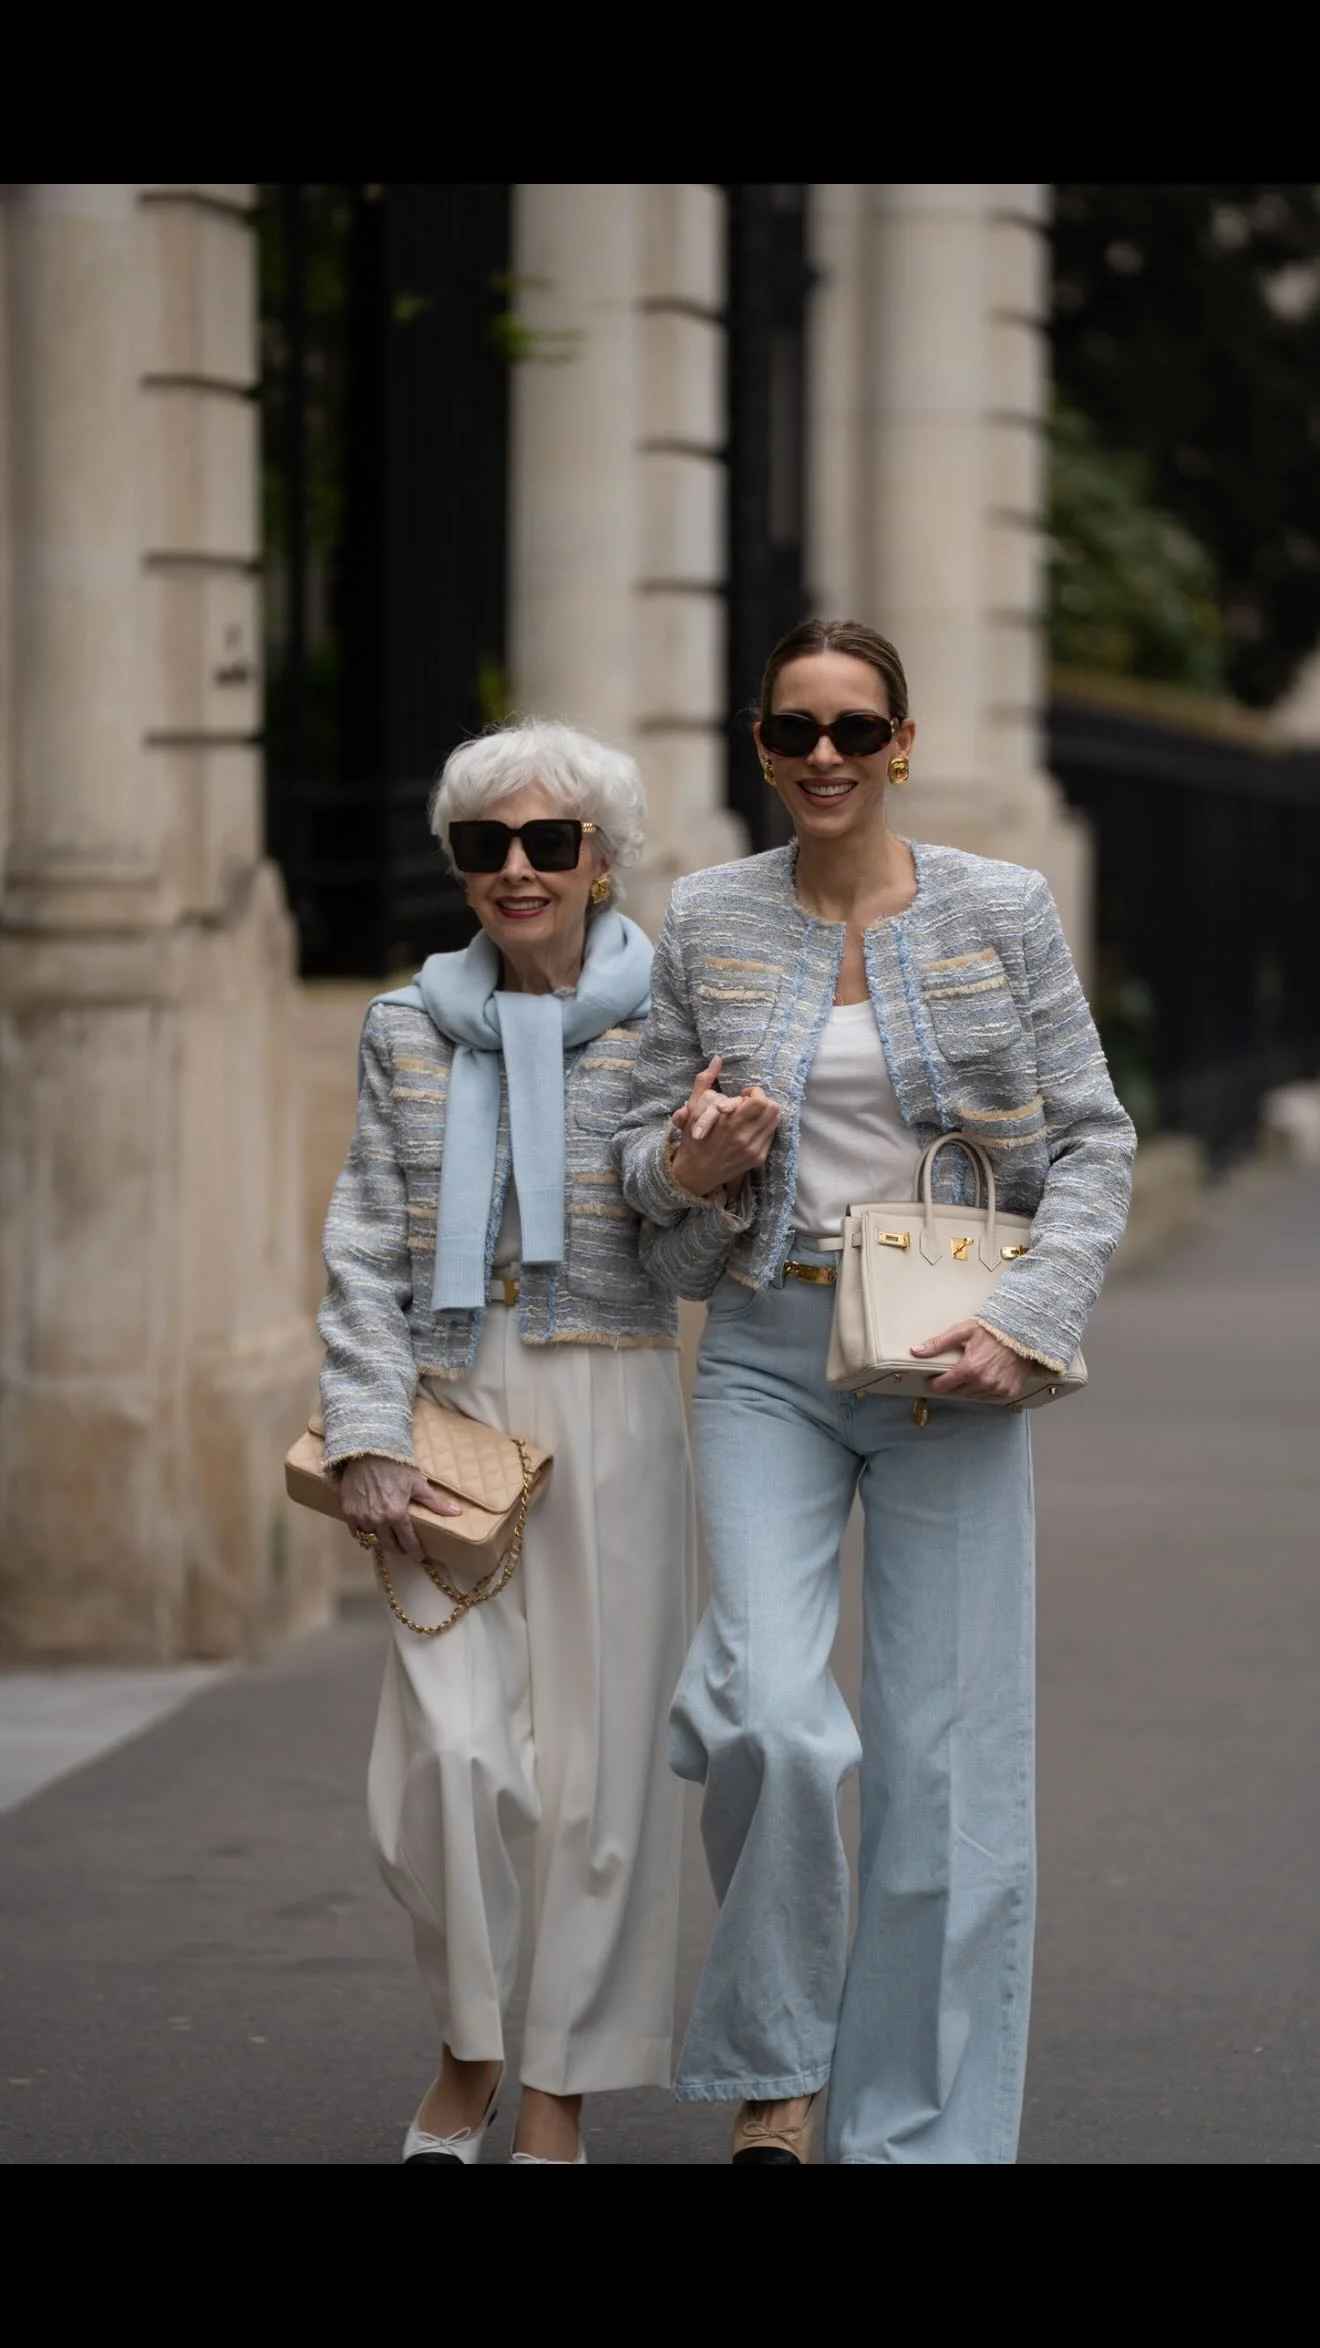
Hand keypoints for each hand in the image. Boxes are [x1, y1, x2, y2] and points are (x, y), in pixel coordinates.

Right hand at [340, 1453, 460, 1561]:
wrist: (366, 1451)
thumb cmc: (394, 1465)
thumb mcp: (417, 1482)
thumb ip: (434, 1502)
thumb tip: (456, 1512)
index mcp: (396, 1515)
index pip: (407, 1541)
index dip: (414, 1551)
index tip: (419, 1557)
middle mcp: (377, 1521)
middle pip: (389, 1545)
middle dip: (398, 1549)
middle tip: (404, 1549)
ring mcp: (361, 1518)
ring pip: (372, 1539)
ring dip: (381, 1541)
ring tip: (388, 1539)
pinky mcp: (348, 1512)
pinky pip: (356, 1532)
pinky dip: (364, 1533)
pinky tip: (370, 1530)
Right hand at [668, 1055, 779, 1197]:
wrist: (696, 1172)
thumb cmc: (694, 1138)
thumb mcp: (694, 1108)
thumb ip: (704, 1081)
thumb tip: (717, 1058)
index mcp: (729, 1124)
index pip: (759, 1101)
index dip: (754, 1093)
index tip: (743, 1095)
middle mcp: (744, 1138)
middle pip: (773, 1108)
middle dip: (763, 1101)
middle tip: (749, 1104)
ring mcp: (753, 1150)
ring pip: (775, 1121)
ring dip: (765, 1114)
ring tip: (751, 1116)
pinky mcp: (758, 1158)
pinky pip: (772, 1135)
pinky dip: (764, 1128)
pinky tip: (751, 1128)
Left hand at [910, 1320, 1033, 1403]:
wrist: (1024, 1333)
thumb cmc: (994, 1329)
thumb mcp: (964, 1331)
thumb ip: (938, 1343)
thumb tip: (916, 1351)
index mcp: (969, 1369)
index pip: (942, 1386)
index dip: (934, 1382)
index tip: (933, 1378)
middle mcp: (983, 1382)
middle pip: (956, 1392)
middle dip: (951, 1383)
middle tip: (954, 1371)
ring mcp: (997, 1389)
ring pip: (972, 1395)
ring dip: (967, 1387)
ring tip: (971, 1372)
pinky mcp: (1008, 1392)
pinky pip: (989, 1397)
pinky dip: (984, 1390)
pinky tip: (985, 1377)